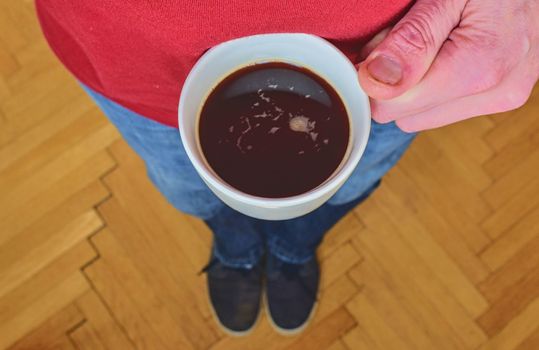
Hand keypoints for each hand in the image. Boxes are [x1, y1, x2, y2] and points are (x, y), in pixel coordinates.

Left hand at [357, 0, 538, 131]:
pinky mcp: (502, 98)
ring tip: (431, 42)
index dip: (375, 73)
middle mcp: (495, 92)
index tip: (383, 42)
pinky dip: (434, 87)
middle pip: (405, 116)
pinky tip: (447, 53)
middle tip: (408, 38)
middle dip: (394, 81)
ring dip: (413, 87)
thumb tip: (374, 83)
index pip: (392, 106)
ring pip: (422, 117)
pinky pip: (444, 110)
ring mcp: (502, 98)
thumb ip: (411, 40)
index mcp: (478, 69)